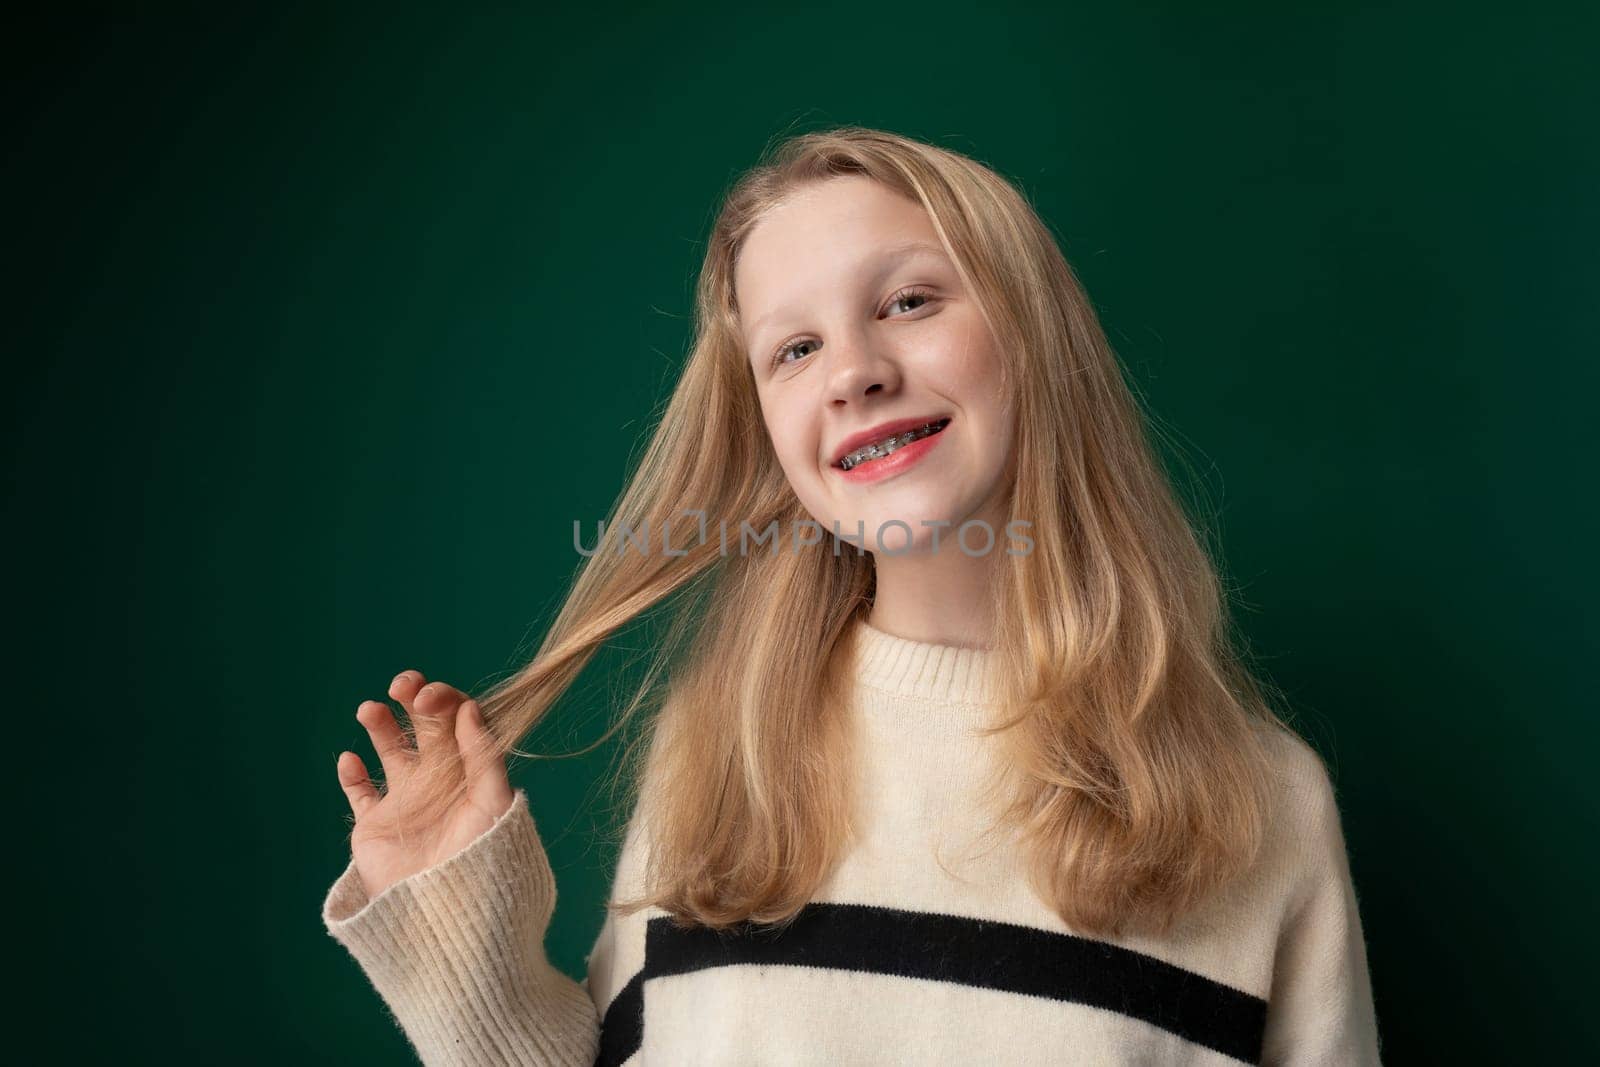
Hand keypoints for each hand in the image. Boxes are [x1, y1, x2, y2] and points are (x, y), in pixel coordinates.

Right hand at [335, 671, 514, 899]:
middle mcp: (440, 781)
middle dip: (414, 699)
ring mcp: (407, 802)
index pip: (459, 722)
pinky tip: (349, 760)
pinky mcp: (376, 826)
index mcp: (472, 772)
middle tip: (403, 685)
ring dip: (380, 725)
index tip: (430, 698)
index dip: (445, 701)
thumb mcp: (494, 804)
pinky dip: (350, 774)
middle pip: (425, 726)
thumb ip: (484, 755)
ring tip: (369, 709)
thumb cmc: (482, 861)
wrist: (447, 917)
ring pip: (390, 750)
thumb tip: (468, 707)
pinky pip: (360, 793)